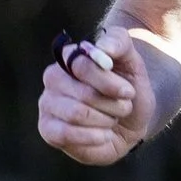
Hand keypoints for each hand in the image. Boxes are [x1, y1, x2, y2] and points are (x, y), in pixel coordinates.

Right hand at [38, 28, 153, 167]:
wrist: (132, 123)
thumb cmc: (128, 90)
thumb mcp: (133, 62)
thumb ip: (119, 42)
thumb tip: (103, 48)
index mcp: (70, 56)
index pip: (82, 66)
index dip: (109, 82)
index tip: (128, 91)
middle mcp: (53, 77)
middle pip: (83, 93)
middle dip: (112, 105)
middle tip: (123, 108)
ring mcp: (47, 103)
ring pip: (76, 114)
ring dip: (105, 120)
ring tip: (112, 119)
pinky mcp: (47, 129)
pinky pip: (66, 134)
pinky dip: (93, 137)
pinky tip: (103, 134)